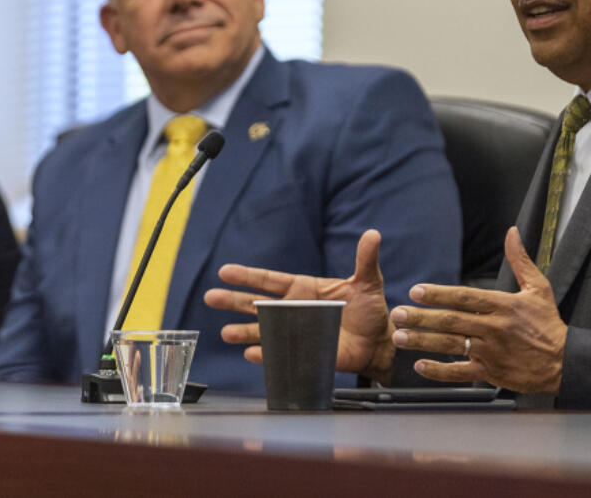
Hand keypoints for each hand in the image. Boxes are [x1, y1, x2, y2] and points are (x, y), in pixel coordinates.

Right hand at [203, 229, 396, 382]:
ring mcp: (297, 332)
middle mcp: (295, 310)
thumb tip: (373, 234)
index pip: (270, 281)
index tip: (225, 272)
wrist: (379, 342)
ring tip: (225, 333)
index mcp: (304, 289)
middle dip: (234, 301)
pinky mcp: (304, 353)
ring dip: (244, 332)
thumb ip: (365, 259)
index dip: (248, 276)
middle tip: (211, 297)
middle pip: (257, 305)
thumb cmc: (370, 310)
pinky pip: (279, 354)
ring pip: (263, 331)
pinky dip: (265, 355)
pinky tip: (250, 354)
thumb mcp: (368, 281)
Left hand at [390, 227, 566, 393]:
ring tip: (400, 337)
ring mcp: (491, 352)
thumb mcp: (539, 288)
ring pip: (451, 345)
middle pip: (451, 321)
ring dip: (423, 342)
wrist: (565, 361)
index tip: (417, 291)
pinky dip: (440, 370)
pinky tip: (420, 365)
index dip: (439, 294)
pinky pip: (461, 373)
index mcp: (503, 306)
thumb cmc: (549, 323)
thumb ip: (520, 260)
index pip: (465, 297)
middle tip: (398, 314)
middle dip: (422, 317)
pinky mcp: (491, 373)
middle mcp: (494, 328)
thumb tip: (512, 232)